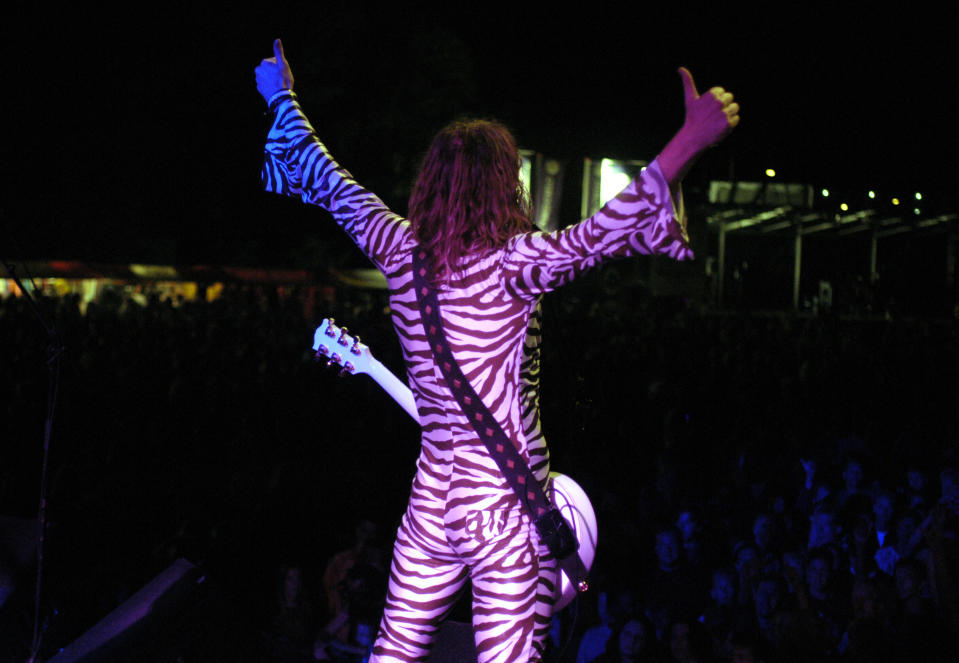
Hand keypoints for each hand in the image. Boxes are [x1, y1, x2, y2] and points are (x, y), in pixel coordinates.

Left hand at [255, 38, 293, 102]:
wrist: (281, 97)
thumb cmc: (283, 79)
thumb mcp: (283, 64)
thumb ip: (278, 52)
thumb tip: (277, 40)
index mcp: (263, 63)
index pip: (272, 61)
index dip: (279, 65)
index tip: (283, 71)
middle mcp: (258, 71)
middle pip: (268, 69)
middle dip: (274, 71)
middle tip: (281, 78)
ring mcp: (258, 80)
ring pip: (266, 76)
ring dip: (271, 78)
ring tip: (279, 84)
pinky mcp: (259, 89)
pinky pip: (265, 85)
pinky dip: (269, 86)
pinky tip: (275, 89)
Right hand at [657, 67, 738, 185]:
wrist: (693, 137)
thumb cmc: (692, 117)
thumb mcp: (690, 99)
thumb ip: (688, 82)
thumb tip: (680, 68)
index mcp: (712, 94)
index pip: (722, 91)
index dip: (715, 99)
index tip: (707, 107)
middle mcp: (719, 103)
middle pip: (730, 98)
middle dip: (723, 105)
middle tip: (713, 114)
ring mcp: (724, 113)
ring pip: (735, 107)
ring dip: (728, 114)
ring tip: (717, 120)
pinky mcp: (729, 124)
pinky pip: (736, 118)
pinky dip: (730, 123)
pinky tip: (720, 126)